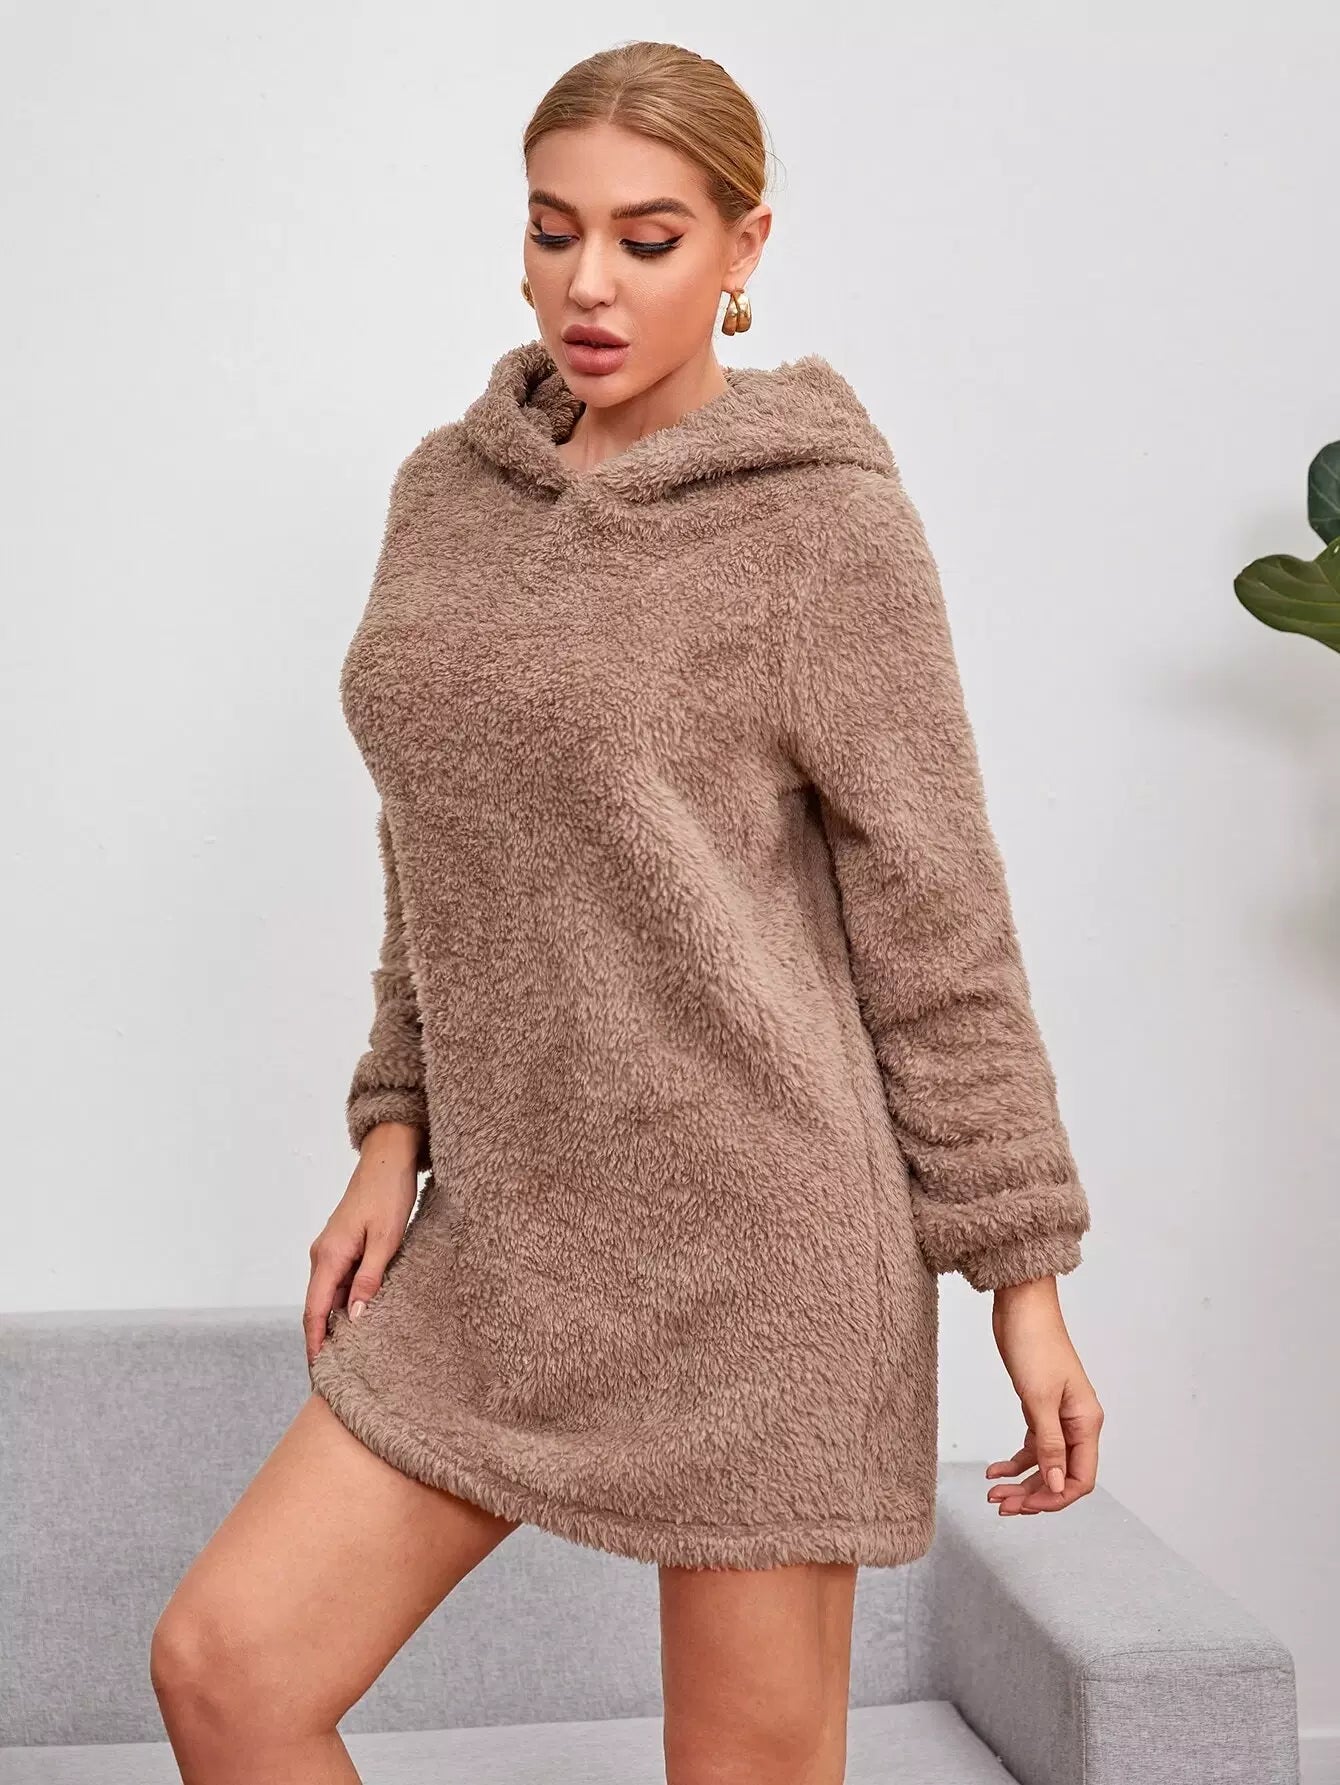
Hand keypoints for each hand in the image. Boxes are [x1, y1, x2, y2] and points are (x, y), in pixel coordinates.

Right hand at [303, 1125, 420, 1365]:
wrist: (388, 1159)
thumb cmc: (388, 1194)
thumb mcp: (386, 1239)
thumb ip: (370, 1278)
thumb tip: (356, 1317)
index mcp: (329, 1255)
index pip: (315, 1310)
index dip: (315, 1342)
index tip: (317, 1371)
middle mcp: (323, 1255)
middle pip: (318, 1306)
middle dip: (322, 1339)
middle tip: (332, 1373)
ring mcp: (331, 1250)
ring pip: (329, 1295)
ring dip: (335, 1322)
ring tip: (347, 1354)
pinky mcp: (343, 1246)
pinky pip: (339, 1282)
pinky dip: (344, 1303)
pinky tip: (358, 1318)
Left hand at [984, 1276, 1102, 1515]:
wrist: (1021, 1306)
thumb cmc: (1034, 1343)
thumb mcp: (1039, 1398)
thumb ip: (1050, 1445)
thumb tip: (1056, 1485)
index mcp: (1086, 1422)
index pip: (1080, 1478)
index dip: (1055, 1498)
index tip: (1025, 1506)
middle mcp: (1077, 1423)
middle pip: (1060, 1475)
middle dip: (1033, 1494)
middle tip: (1001, 1505)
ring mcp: (1058, 1416)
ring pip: (1045, 1463)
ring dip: (1022, 1481)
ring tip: (993, 1493)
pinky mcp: (1039, 1407)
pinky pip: (1033, 1445)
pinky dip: (1015, 1461)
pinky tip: (994, 1469)